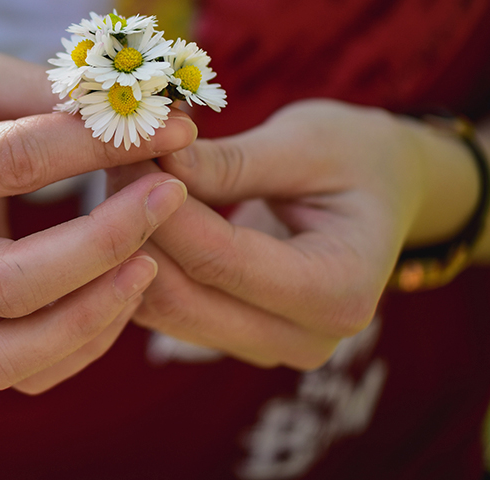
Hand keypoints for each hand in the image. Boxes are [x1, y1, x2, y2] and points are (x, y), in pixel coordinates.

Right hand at [0, 53, 195, 392]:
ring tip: (150, 261)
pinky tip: (120, 292)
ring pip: (6, 358)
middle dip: (103, 245)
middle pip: (5, 285)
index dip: (96, 147)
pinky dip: (81, 342)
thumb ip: (45, 97)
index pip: (8, 165)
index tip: (170, 128)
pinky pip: (19, 371)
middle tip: (168, 197)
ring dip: (94, 314)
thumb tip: (143, 117)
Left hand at [109, 99, 473, 369]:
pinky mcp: (235, 335)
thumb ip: (231, 163)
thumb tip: (156, 163)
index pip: (221, 260)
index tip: (124, 155)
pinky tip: (131, 209)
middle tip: (108, 160)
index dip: (162, 208)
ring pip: (166, 308)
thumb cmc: (355, 156)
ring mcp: (267, 345)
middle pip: (185, 295)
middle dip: (136, 227)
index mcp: (339, 291)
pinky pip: (168, 307)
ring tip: (117, 175)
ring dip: (130, 243)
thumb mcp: (305, 144)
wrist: (381, 190)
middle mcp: (304, 338)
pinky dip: (141, 259)